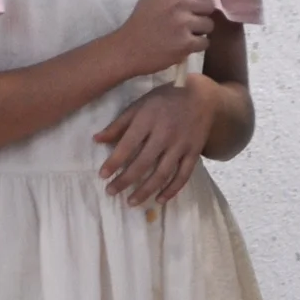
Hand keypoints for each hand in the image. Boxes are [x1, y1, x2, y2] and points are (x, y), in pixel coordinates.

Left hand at [95, 79, 215, 206]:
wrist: (204, 96)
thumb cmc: (166, 99)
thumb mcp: (141, 104)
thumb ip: (119, 123)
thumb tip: (96, 140)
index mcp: (148, 120)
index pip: (128, 145)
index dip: (114, 162)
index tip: (102, 175)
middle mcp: (165, 134)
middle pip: (143, 163)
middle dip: (125, 180)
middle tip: (110, 192)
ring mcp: (181, 145)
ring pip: (162, 173)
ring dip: (145, 190)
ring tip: (131, 202)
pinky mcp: (194, 152)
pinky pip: (184, 175)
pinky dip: (172, 190)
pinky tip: (159, 200)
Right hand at [118, 0, 214, 74]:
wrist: (128, 48)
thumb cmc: (143, 18)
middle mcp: (178, 2)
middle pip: (209, 4)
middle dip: (200, 12)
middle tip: (185, 18)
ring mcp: (183, 24)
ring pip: (209, 24)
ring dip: (199, 30)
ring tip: (183, 32)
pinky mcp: (186, 44)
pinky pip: (205, 41)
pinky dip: (196, 45)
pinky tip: (183, 43)